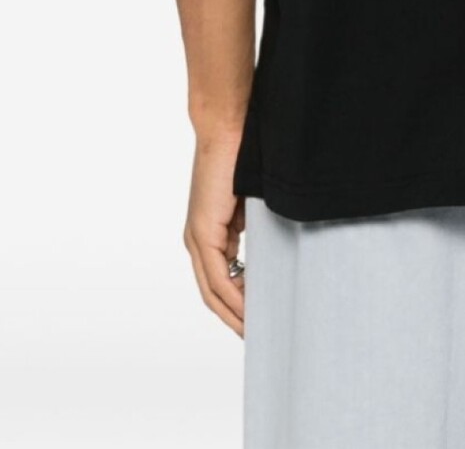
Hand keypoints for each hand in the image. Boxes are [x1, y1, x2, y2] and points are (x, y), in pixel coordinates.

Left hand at [184, 129, 245, 336]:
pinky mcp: (203, 232)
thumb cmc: (242, 156)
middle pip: (213, 294)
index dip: (236, 303)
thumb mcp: (250, 203)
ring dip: (233, 313)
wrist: (228, 128)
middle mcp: (197, 240)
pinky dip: (233, 297)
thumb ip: (251, 228)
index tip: (256, 317)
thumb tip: (267, 250)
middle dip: (235, 317)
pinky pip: (217, 276)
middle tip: (257, 336)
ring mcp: (198, 238)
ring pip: (213, 290)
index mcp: (208, 233)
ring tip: (255, 331)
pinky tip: (249, 309)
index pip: (220, 280)